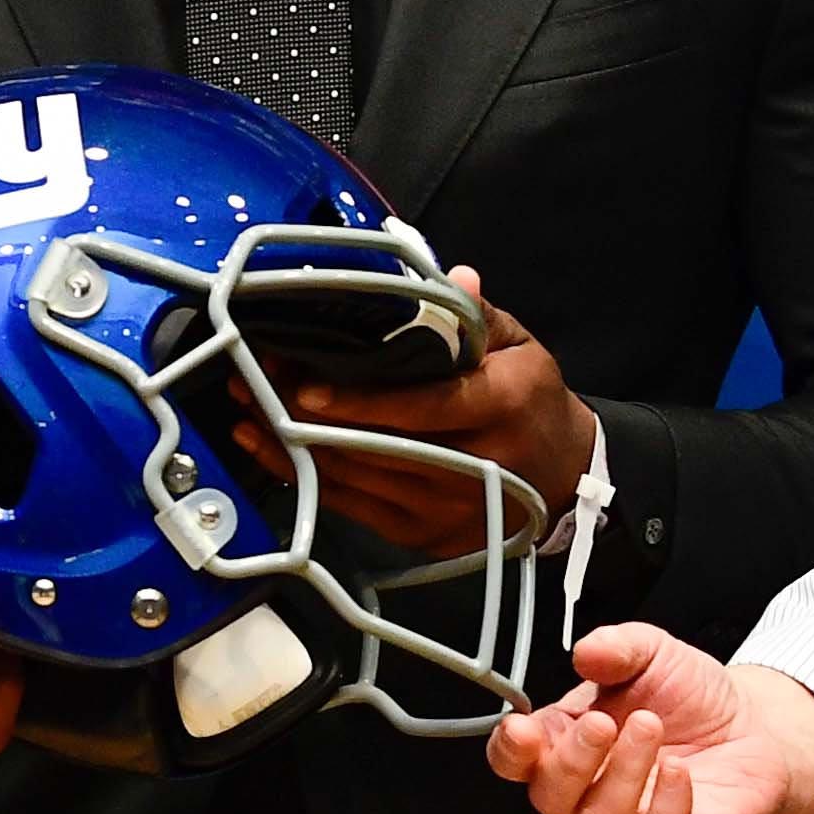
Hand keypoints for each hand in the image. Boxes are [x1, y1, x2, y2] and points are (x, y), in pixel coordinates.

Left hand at [259, 268, 595, 553]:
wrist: (566, 480)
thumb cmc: (531, 400)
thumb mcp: (519, 347)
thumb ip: (475, 315)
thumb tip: (451, 277)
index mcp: (501, 408)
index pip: (423, 407)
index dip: (360, 402)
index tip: (304, 385)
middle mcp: (474, 468)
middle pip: (375, 447)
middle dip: (303, 418)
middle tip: (250, 384)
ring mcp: (444, 511)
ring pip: (355, 481)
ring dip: (292, 447)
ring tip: (246, 409)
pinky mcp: (422, 536)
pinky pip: (352, 508)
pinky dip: (307, 478)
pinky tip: (269, 450)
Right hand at [482, 623, 813, 813]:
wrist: (756, 728)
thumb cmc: (692, 700)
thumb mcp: (653, 653)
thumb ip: (617, 647)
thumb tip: (587, 651)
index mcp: (565, 743)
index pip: (514, 761)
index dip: (509, 751)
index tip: (523, 730)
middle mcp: (588, 793)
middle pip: (550, 797)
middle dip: (572, 759)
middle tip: (604, 722)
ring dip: (624, 773)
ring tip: (650, 728)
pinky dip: (665, 808)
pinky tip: (678, 771)